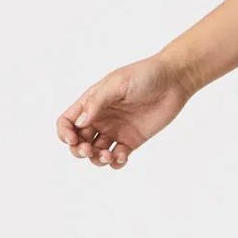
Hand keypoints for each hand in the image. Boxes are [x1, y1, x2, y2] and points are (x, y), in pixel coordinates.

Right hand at [54, 55, 192, 168]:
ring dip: (96, 159)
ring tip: (107, 156)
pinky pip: (118, 157)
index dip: (64, 133)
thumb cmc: (144, 75)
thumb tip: (80, 123)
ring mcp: (116, 130)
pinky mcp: (132, 140)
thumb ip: (97, 102)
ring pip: (96, 153)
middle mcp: (100, 118)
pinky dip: (116, 162)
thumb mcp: (117, 84)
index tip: (73, 139)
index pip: (67, 122)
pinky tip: (121, 157)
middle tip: (89, 150)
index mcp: (92, 103)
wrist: (173, 81)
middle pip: (79, 141)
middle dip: (79, 151)